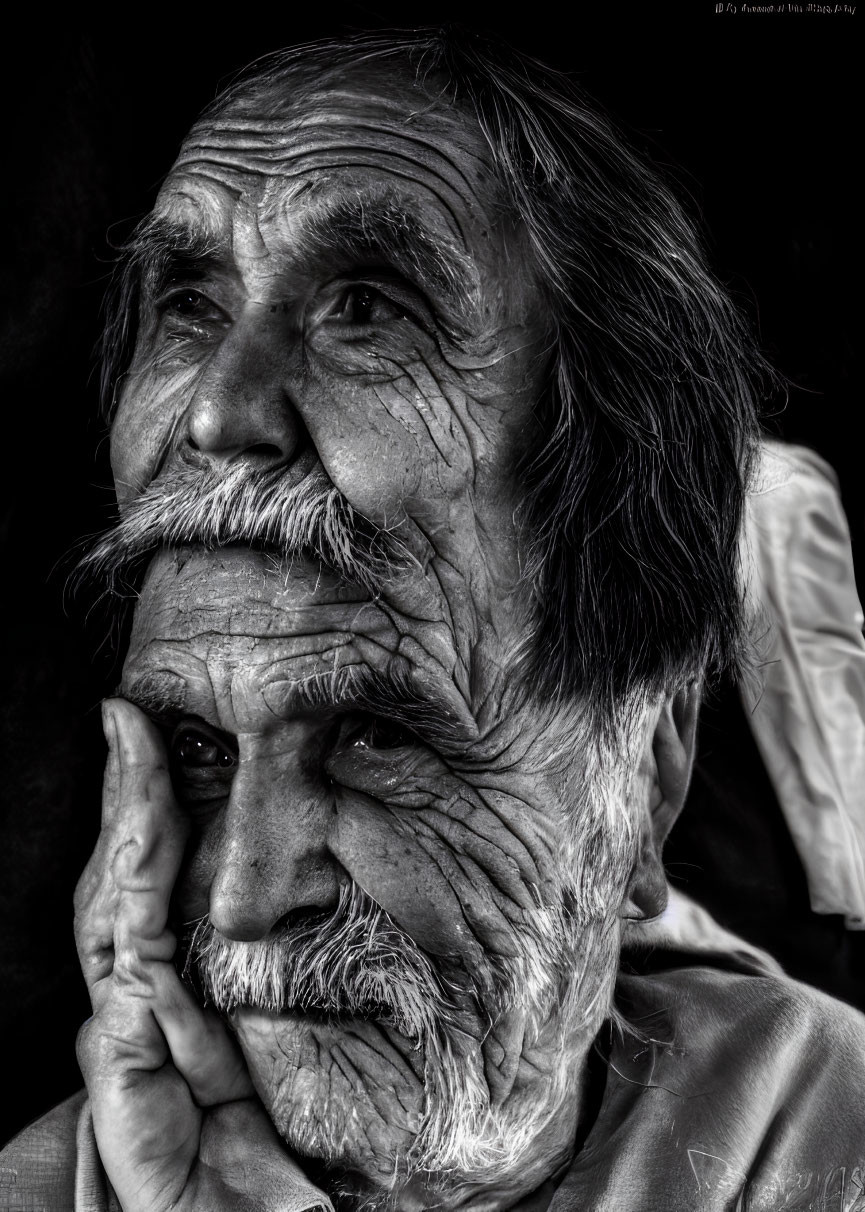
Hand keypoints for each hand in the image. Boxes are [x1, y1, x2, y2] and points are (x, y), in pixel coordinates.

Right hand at [74, 698, 318, 1210]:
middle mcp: (139, 1003)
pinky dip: (134, 891)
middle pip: (120, 879)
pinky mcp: (127, 1061)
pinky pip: (130, 959)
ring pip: (114, 901)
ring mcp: (126, 1029)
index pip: (151, 886)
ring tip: (128, 744)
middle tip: (128, 718)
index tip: (154, 741)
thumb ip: (276, 998)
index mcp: (174, 994)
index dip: (148, 815)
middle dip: (123, 796)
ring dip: (124, 820)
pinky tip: (143, 831)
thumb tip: (293, 925)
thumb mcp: (281, 1061)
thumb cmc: (263, 1168)